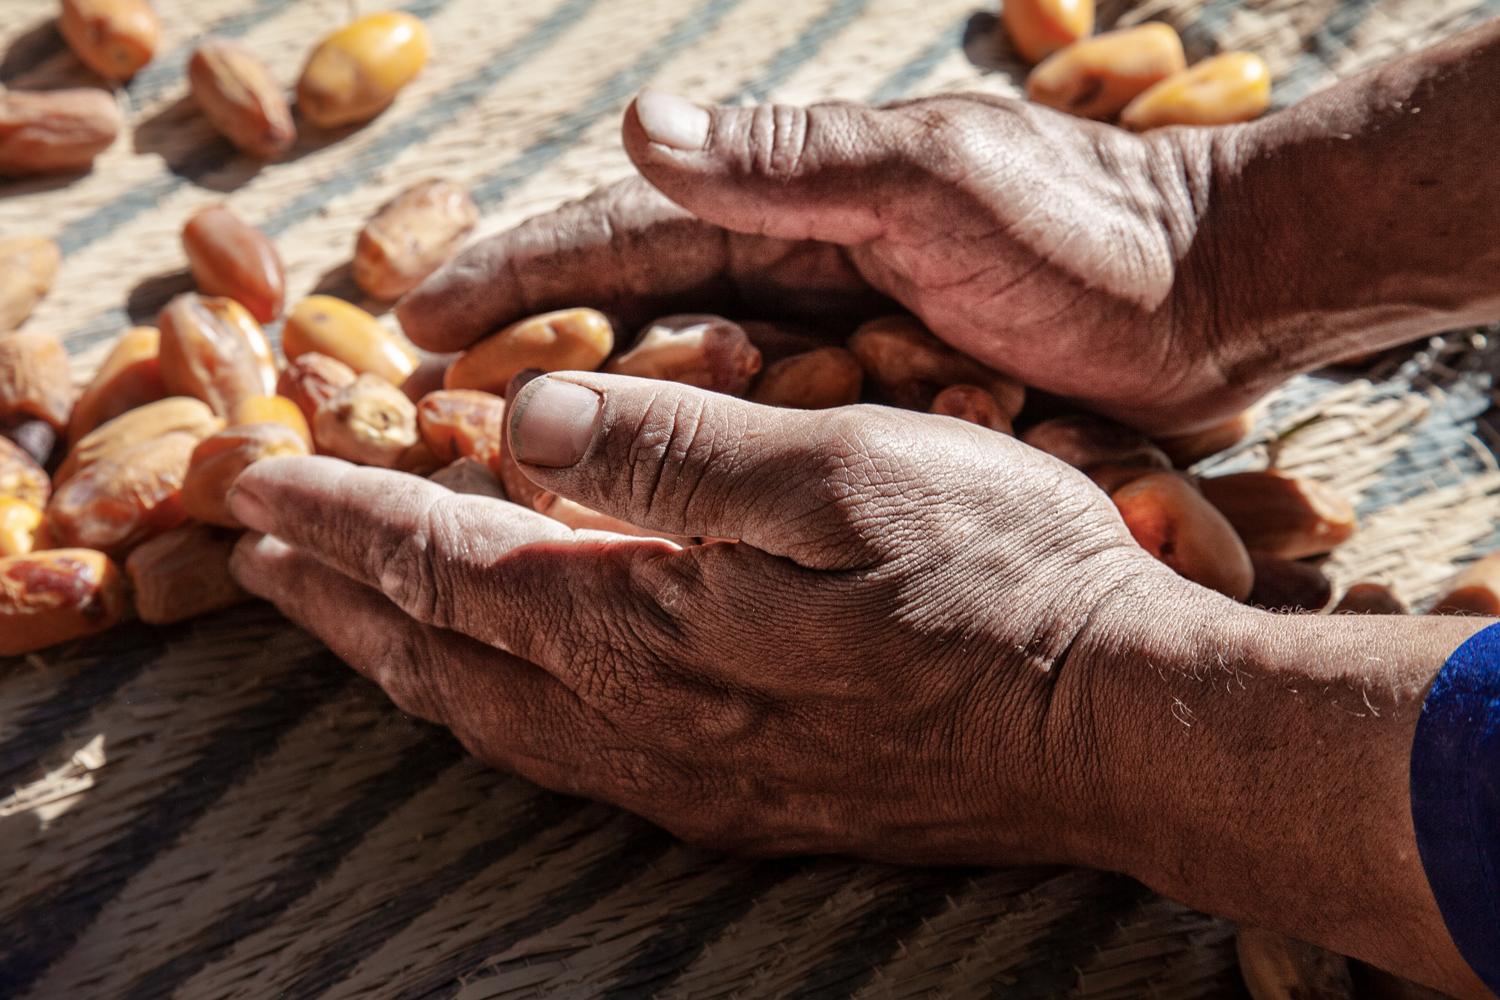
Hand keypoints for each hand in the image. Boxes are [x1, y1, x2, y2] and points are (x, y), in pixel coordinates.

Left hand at [227, 374, 1491, 995]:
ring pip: (493, 721)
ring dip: (401, 663)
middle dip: (340, 600)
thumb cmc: (994, 579)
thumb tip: (525, 422)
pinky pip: (567, 764)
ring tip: (342, 622)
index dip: (348, 520)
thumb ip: (670, 452)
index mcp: (652, 625)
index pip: (448, 564)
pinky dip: (493, 715)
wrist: (1111, 727)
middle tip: (258, 559)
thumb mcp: (838, 469)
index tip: (263, 484)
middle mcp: (646, 723)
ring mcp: (692, 780)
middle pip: (444, 658)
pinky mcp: (745, 807)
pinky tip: (496, 698)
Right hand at [397, 93, 1243, 434]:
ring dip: (593, 425)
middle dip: (525, 359)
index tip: (414, 321)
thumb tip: (641, 127)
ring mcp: (831, 337)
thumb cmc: (1087, 228)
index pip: (618, 240)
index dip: (514, 278)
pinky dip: (693, 466)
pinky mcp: (876, 401)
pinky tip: (643, 512)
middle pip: (626, 320)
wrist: (1211, 296)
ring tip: (497, 480)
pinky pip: (758, 439)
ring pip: (681, 388)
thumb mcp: (936, 178)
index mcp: (791, 200)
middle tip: (420, 418)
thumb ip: (795, 160)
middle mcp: (794, 265)